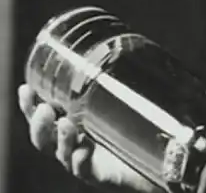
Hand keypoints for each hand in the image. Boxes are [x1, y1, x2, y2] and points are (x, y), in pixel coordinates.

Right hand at [17, 83, 161, 192]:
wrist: (162, 157)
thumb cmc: (144, 125)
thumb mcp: (130, 96)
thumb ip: (125, 77)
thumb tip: (129, 46)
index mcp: (76, 122)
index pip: (45, 115)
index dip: (30, 104)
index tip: (26, 88)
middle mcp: (76, 142)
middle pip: (45, 138)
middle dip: (39, 124)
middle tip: (44, 109)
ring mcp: (87, 159)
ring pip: (62, 153)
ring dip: (60, 139)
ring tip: (64, 123)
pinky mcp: (101, 175)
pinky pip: (86, 170)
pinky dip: (81, 161)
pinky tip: (83, 150)